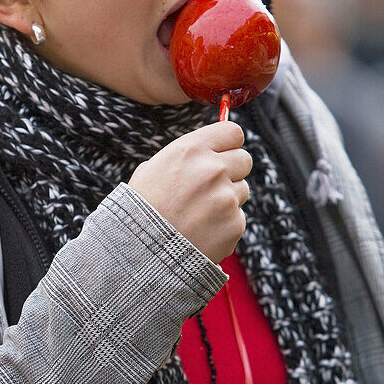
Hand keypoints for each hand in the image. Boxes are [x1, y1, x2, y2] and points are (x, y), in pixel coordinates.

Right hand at [128, 121, 251, 263]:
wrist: (139, 251)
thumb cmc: (142, 207)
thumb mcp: (153, 168)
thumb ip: (187, 156)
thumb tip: (210, 151)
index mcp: (191, 150)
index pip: (233, 132)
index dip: (228, 143)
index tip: (224, 152)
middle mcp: (213, 170)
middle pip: (244, 159)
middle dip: (232, 170)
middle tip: (211, 186)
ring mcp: (226, 198)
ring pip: (242, 190)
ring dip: (227, 199)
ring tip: (199, 213)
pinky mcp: (234, 224)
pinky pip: (238, 217)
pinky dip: (225, 224)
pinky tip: (202, 230)